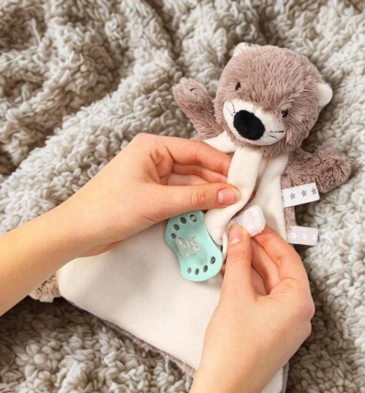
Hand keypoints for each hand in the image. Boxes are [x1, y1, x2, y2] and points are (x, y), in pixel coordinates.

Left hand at [60, 134, 238, 254]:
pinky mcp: (154, 197)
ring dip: (210, 195)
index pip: (197, 151)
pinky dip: (197, 205)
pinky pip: (183, 197)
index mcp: (153, 147)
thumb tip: (233, 195)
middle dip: (219, 182)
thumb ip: (197, 198)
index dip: (222, 165)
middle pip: (197, 167)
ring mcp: (156, 179)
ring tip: (234, 207)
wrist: (78, 233)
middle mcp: (156, 158)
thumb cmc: (110, 209)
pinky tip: (214, 212)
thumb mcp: (157, 202)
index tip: (245, 179)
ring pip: (192, 184)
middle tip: (244, 196)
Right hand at [198, 225, 314, 392]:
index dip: (270, 238)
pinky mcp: (275, 335)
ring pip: (272, 287)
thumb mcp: (236, 294)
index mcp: (300, 301)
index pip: (289, 259)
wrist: (224, 391)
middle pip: (281, 272)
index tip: (252, 223)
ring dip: (253, 268)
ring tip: (233, 249)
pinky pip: (267, 302)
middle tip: (238, 233)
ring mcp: (289, 326)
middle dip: (259, 252)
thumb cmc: (233, 343)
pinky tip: (235, 273)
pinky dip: (252, 286)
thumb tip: (239, 233)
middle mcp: (301, 313)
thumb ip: (239, 259)